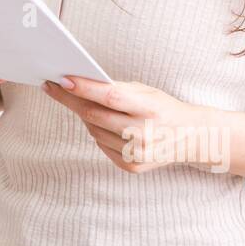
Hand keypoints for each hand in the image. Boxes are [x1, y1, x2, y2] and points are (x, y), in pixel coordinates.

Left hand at [41, 76, 214, 173]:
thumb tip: (78, 84)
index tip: (61, 79)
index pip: (110, 97)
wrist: (191, 137)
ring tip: (78, 101)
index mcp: (151, 110)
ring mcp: (137, 154)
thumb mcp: (147, 92)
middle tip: (53, 86)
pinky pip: (101, 145)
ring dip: (83, 115)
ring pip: (94, 131)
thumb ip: (117, 89)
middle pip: (95, 116)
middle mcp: (144, 134)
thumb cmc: (163, 108)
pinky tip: (98, 122)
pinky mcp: (131, 166)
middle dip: (70, 99)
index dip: (84, 88)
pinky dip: (96, 131)